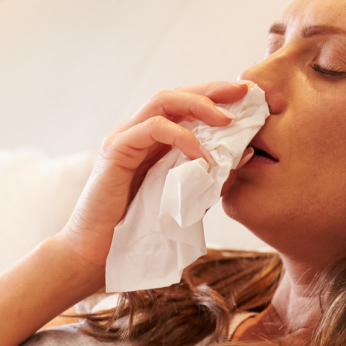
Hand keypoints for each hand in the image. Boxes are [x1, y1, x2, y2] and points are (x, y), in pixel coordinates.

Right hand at [58, 81, 249, 265]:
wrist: (95, 255)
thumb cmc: (138, 231)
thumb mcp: (185, 200)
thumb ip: (211, 178)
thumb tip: (246, 154)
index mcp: (153, 141)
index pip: (186, 106)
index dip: (217, 97)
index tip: (250, 97)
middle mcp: (137, 132)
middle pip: (177, 94)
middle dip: (214, 90)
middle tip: (245, 91)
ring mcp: (124, 138)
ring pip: (163, 100)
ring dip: (200, 105)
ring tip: (228, 119)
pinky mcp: (116, 151)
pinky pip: (153, 129)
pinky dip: (182, 137)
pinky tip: (202, 154)